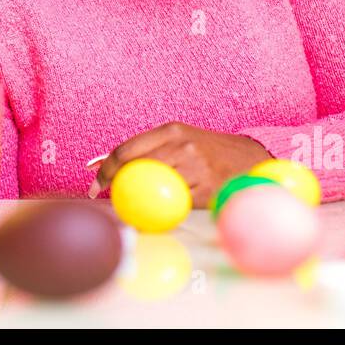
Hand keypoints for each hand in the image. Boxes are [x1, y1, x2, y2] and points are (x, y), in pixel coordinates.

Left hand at [92, 122, 268, 207]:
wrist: (249, 159)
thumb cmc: (206, 150)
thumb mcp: (180, 139)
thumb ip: (147, 149)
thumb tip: (100, 163)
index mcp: (172, 130)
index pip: (127, 149)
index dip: (106, 168)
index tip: (95, 183)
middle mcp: (183, 146)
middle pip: (136, 169)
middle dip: (115, 185)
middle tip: (105, 196)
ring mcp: (196, 169)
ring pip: (153, 189)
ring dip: (137, 200)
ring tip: (129, 204)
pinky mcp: (206, 191)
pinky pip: (173, 205)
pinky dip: (160, 211)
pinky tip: (155, 213)